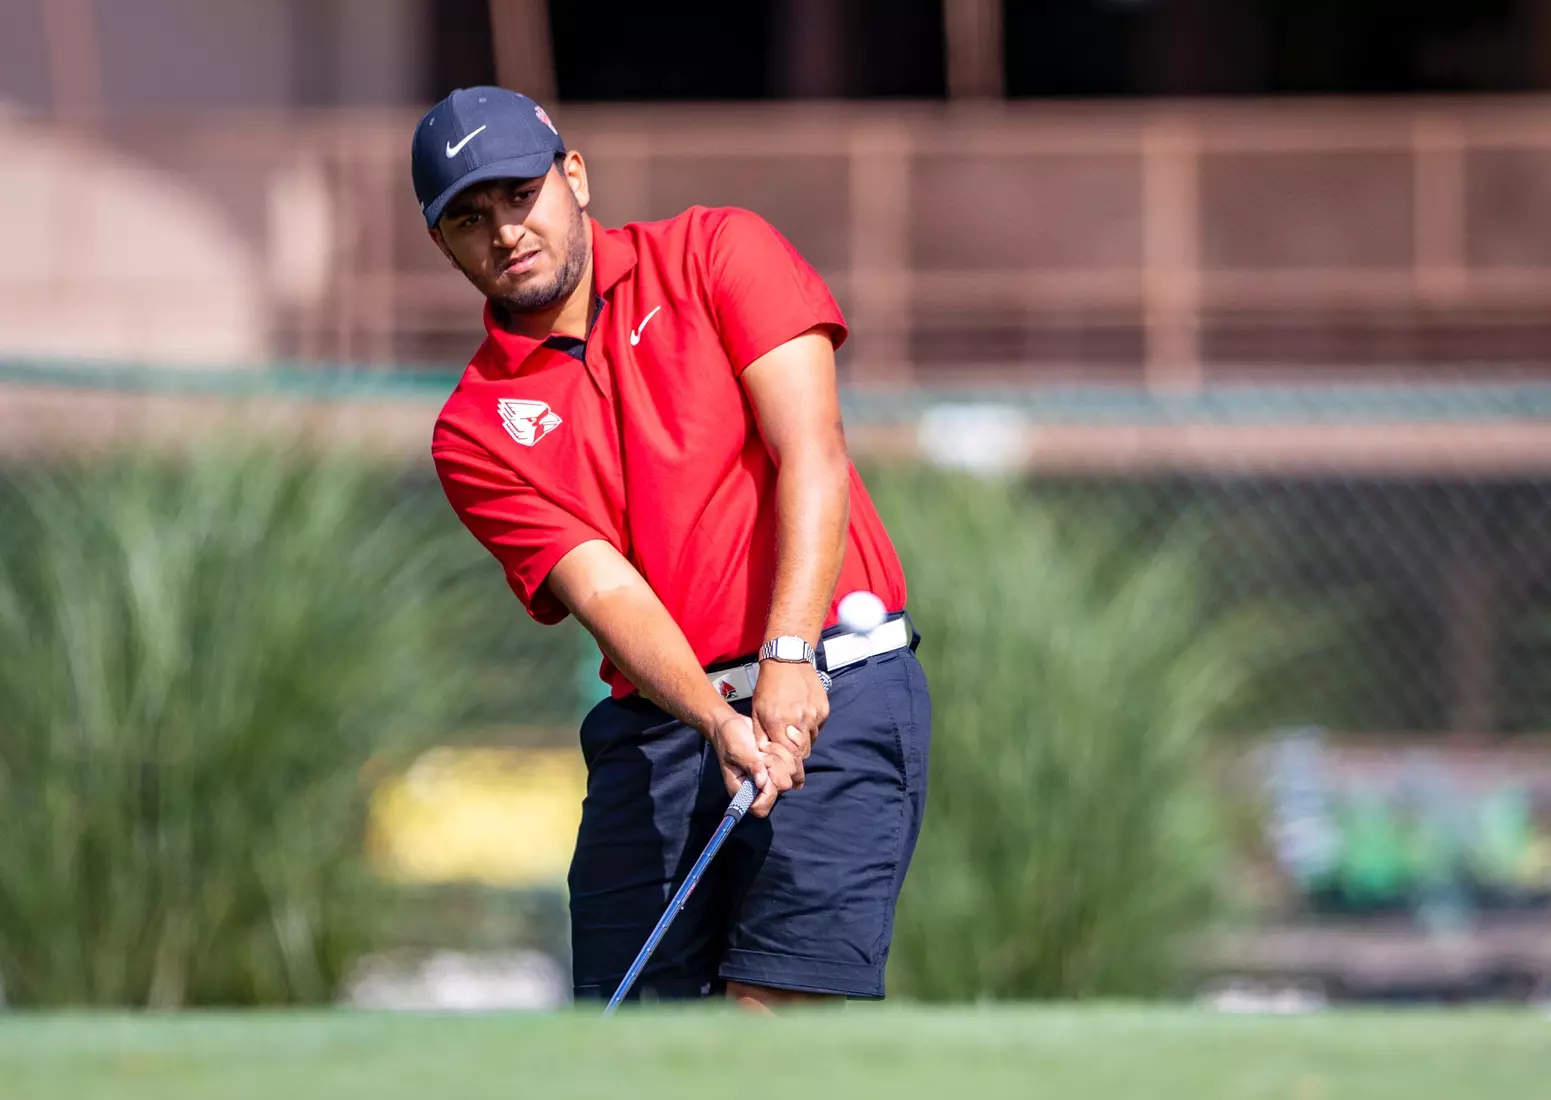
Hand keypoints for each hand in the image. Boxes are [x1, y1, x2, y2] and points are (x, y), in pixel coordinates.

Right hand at [710, 712, 797, 817]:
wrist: (732, 724)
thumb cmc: (729, 738)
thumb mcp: (737, 750)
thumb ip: (751, 766)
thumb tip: (762, 782)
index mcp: (742, 792)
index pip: (761, 808)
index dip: (768, 792)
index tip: (763, 771)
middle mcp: (759, 789)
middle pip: (782, 787)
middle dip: (774, 766)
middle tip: (760, 753)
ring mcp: (771, 778)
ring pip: (791, 774)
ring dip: (779, 755)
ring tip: (763, 747)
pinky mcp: (779, 767)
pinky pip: (795, 763)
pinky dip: (786, 751)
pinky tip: (771, 744)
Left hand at [752, 659, 829, 781]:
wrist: (788, 660)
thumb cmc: (768, 686)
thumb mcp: (757, 710)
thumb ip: (761, 735)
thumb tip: (764, 756)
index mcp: (779, 722)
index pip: (789, 757)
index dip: (788, 766)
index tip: (787, 770)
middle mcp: (800, 721)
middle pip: (803, 752)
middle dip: (796, 756)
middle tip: (790, 752)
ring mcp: (815, 715)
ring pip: (812, 740)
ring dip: (803, 740)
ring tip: (794, 728)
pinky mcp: (824, 709)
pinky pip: (818, 727)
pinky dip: (810, 727)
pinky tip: (802, 715)